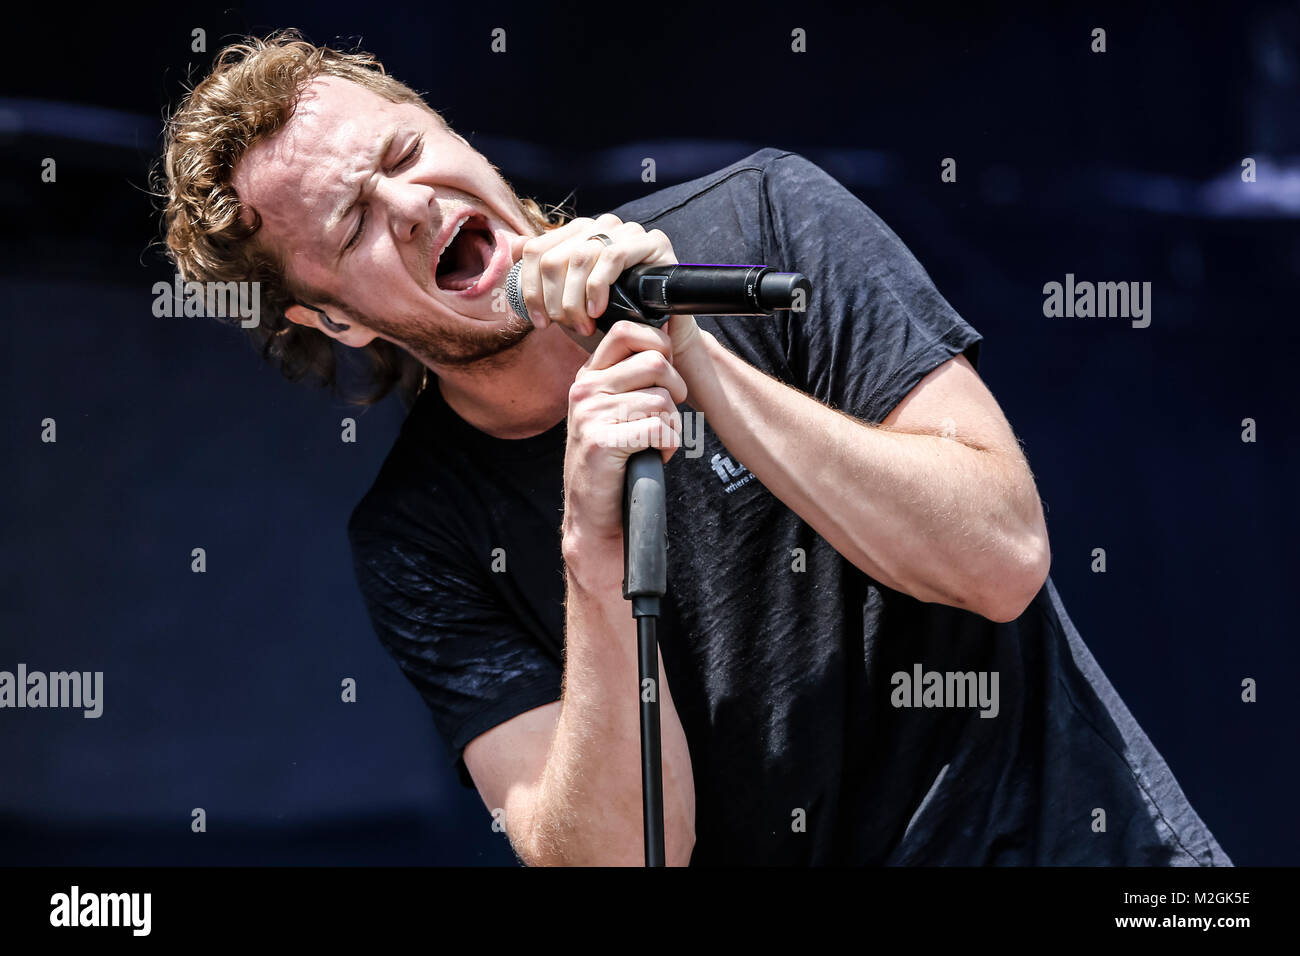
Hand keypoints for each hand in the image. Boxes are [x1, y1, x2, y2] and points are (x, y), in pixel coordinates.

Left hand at [508, 214, 700, 357]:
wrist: (659, 337)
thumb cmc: (612, 320)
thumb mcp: (568, 304)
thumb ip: (542, 279)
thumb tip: (512, 248)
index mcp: (575, 235)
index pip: (535, 251)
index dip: (529, 289)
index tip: (539, 323)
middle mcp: (598, 226)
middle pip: (554, 258)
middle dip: (554, 301)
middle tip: (566, 327)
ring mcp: (626, 231)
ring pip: (580, 257)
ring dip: (574, 299)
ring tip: (584, 325)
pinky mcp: (652, 242)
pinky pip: (613, 256)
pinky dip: (598, 286)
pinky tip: (598, 310)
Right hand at [561, 320, 687, 546]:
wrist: (592, 513)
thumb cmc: (614, 461)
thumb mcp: (615, 409)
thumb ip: (633, 375)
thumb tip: (672, 331)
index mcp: (589, 376)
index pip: (627, 331)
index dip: (659, 346)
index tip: (664, 375)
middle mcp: (585, 390)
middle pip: (655, 363)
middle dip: (675, 390)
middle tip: (667, 415)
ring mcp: (590, 415)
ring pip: (661, 399)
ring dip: (673, 425)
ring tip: (656, 442)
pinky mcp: (601, 441)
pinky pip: (659, 428)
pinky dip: (669, 445)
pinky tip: (656, 455)